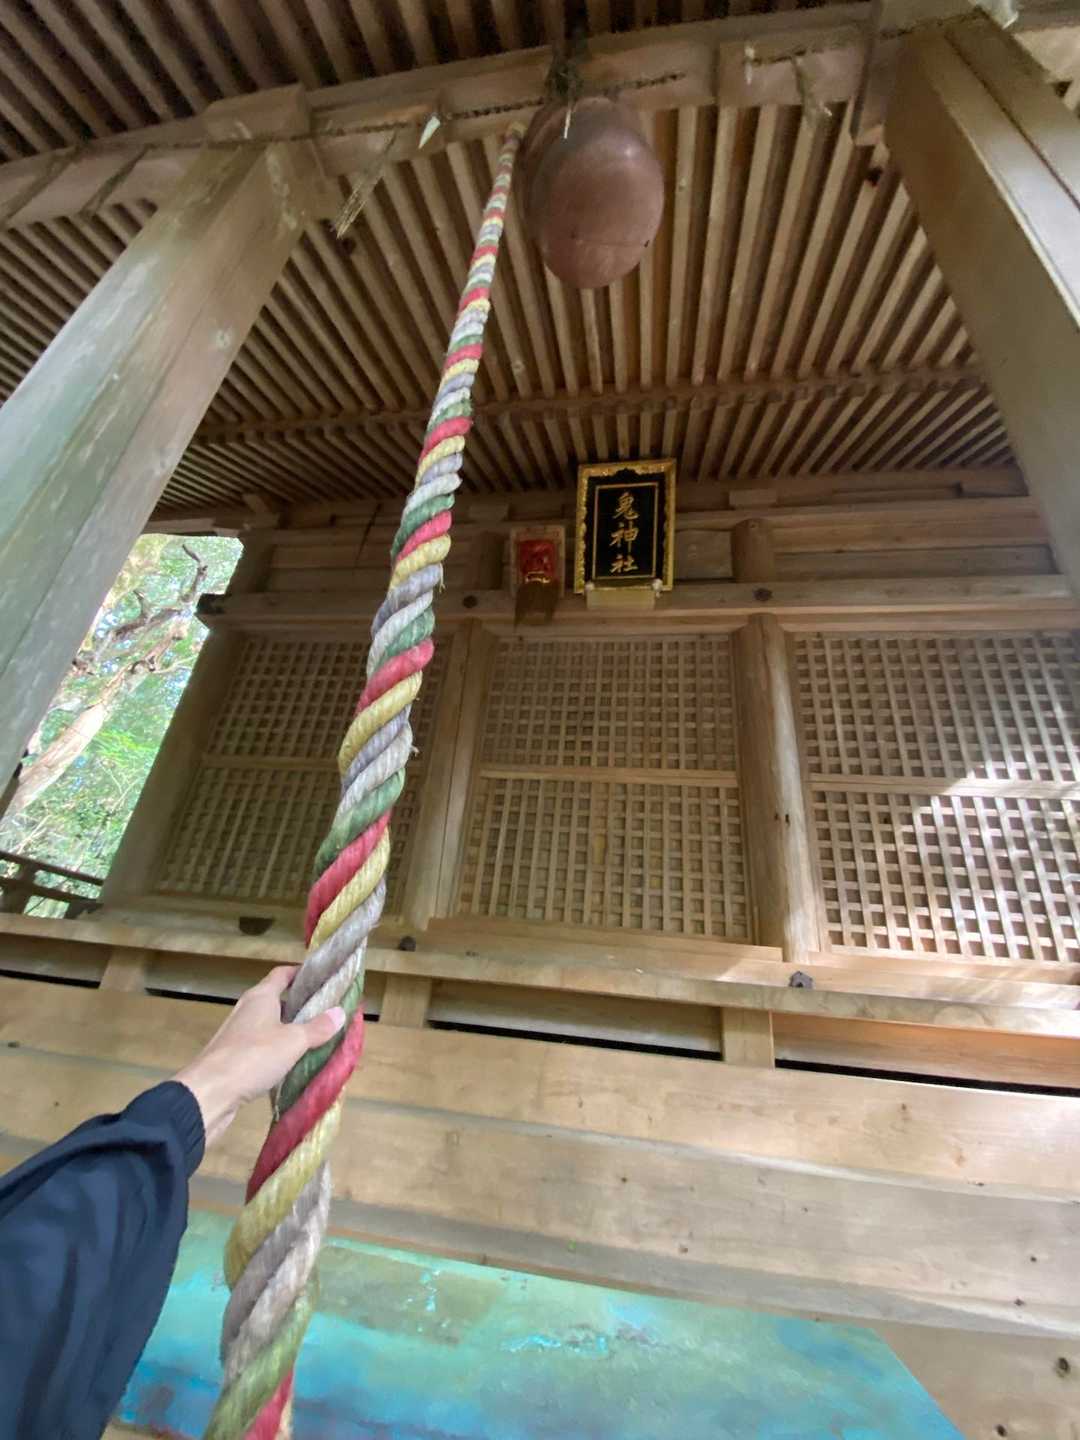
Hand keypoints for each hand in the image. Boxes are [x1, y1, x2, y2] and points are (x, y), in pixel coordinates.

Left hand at [174, 966, 344, 1148]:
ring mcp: (237, 1034)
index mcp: (260, 997)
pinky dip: (275, 1048)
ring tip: (313, 1037)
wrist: (209, 1092)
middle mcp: (247, 1010)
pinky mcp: (232, 1056)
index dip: (301, 972)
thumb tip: (340, 1012)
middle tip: (325, 1011)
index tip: (323, 977)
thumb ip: (317, 1028)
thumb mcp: (292, 1042)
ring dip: (288, 1028)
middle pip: (275, 998)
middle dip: (299, 1003)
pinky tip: (290, 1062)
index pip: (282, 974)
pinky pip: (260, 1045)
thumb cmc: (252, 1057)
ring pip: (268, 1024)